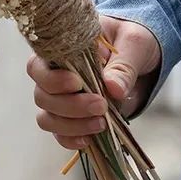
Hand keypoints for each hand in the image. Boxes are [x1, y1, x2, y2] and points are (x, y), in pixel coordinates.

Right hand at [26, 15, 161, 150]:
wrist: (142, 56)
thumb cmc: (131, 40)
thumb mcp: (134, 43)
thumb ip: (124, 65)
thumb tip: (113, 89)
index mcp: (62, 50)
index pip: (38, 66)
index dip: (52, 79)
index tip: (77, 83)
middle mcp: (55, 75)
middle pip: (42, 96)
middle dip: (70, 106)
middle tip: (101, 105)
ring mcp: (63, 98)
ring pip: (47, 118)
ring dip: (71, 126)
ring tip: (101, 123)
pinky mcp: (75, 117)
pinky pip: (60, 135)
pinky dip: (72, 139)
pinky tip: (91, 138)